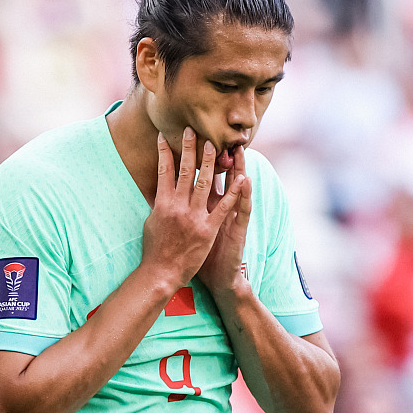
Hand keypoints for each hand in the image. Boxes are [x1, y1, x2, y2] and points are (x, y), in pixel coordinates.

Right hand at [141, 127, 248, 288]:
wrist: (162, 273)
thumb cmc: (154, 249)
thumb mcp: (151, 222)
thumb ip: (156, 203)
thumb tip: (156, 188)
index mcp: (162, 203)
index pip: (163, 171)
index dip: (164, 152)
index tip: (165, 136)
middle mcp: (178, 206)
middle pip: (185, 171)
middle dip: (189, 149)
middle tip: (192, 131)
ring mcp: (194, 217)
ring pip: (205, 183)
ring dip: (210, 161)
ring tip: (214, 145)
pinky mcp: (208, 229)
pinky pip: (224, 207)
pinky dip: (233, 192)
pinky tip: (241, 178)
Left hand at [198, 144, 252, 300]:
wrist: (218, 278)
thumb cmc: (198, 255)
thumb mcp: (189, 228)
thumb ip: (183, 211)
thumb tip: (165, 196)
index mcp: (205, 206)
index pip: (203, 177)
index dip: (199, 159)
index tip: (192, 139)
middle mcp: (218, 207)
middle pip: (219, 176)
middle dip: (217, 155)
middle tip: (215, 133)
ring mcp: (230, 216)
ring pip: (234, 187)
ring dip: (236, 167)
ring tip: (237, 148)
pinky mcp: (238, 229)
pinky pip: (242, 209)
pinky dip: (244, 194)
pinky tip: (247, 179)